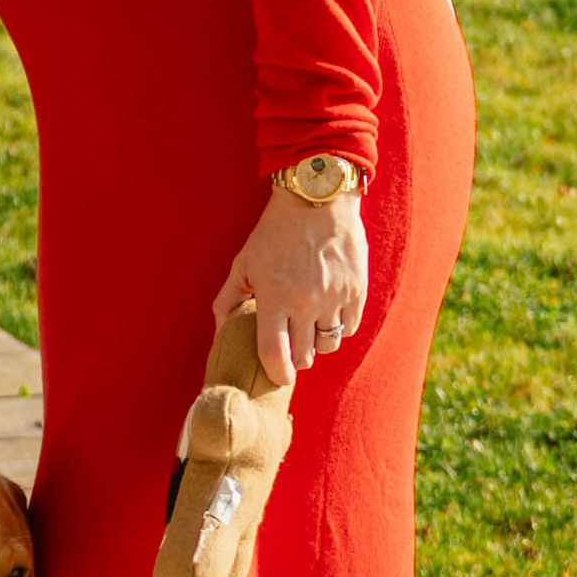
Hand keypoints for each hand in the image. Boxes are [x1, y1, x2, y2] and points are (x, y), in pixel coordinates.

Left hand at [215, 183, 367, 389]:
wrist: (317, 199)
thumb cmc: (275, 232)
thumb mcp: (244, 263)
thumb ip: (228, 300)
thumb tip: (220, 333)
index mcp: (275, 297)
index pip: (275, 354)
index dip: (277, 373)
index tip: (279, 376)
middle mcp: (306, 302)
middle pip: (304, 355)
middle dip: (297, 358)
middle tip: (291, 346)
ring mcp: (334, 297)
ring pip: (329, 344)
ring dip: (318, 343)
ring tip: (309, 328)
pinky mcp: (357, 290)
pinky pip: (350, 327)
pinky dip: (339, 327)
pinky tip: (328, 313)